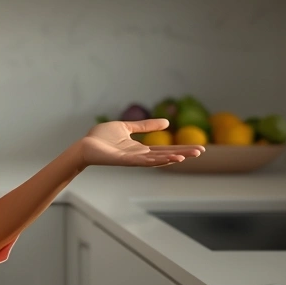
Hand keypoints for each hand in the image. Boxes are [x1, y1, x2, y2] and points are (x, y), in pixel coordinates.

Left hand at [76, 118, 203, 168]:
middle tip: (201, 152)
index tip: (198, 148)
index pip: (165, 150)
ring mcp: (133, 160)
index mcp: (141, 149)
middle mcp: (140, 156)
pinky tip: (168, 158)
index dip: (181, 149)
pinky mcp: (124, 161)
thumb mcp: (127, 127)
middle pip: (165, 155)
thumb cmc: (102, 138)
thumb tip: (166, 123)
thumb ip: (145, 126)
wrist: (85, 146)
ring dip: (172, 158)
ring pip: (156, 160)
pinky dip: (155, 160)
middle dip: (182, 154)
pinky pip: (142, 161)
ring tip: (187, 156)